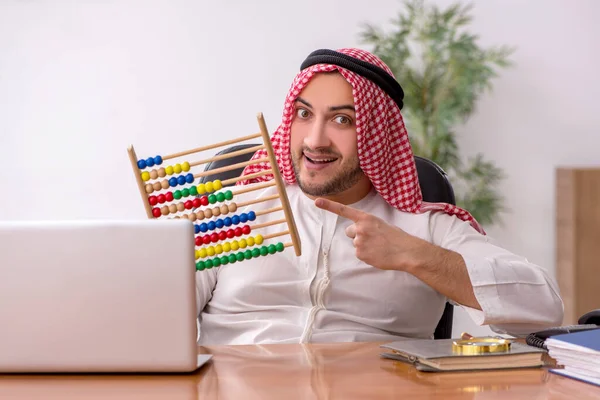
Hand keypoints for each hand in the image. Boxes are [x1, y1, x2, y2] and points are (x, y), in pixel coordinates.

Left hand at [314, 197, 430, 270]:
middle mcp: (360, 229)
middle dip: (358, 235)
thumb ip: (367, 225)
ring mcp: (359, 242)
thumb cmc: (396, 237)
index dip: (329, 206)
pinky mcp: (360, 254)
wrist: (405, 251)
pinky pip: (360, 254)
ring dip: (364, 245)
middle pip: (349, 232)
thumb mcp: (381, 224)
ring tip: (379, 247)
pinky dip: (367, 254)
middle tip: (373, 239)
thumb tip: (359, 232)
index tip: (317, 201)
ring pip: (356, 244)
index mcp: (366, 218)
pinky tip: (378, 254)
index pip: (344, 210)